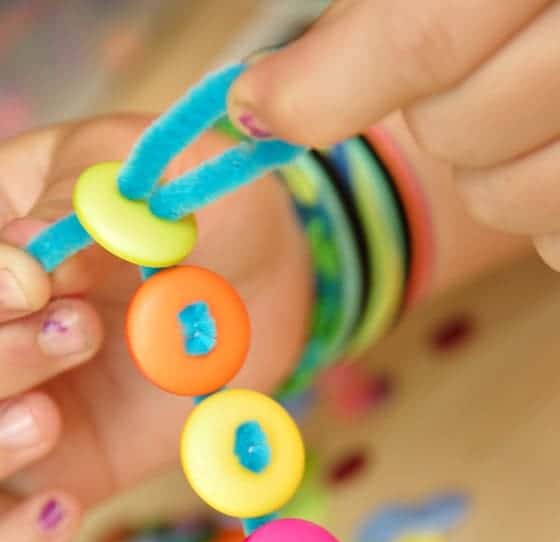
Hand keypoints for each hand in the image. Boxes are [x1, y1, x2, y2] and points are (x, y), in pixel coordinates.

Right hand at [0, 116, 309, 541]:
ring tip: (50, 419)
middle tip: (81, 330)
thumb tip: (15, 270)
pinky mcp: (64, 471)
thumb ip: (74, 207)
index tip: (37, 281)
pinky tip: (60, 511)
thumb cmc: (199, 207)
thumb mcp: (138, 174)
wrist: (262, 280)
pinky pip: (8, 536)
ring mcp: (18, 408)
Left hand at [227, 0, 559, 270]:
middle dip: (431, 108)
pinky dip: (534, 206)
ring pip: (503, 198)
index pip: (418, 40)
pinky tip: (551, 146)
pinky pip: (554, 242)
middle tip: (470, 60)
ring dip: (483, 165)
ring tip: (519, 104)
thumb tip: (258, 104)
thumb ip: (377, 19)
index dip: (321, 88)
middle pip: (457, 127)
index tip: (258, 108)